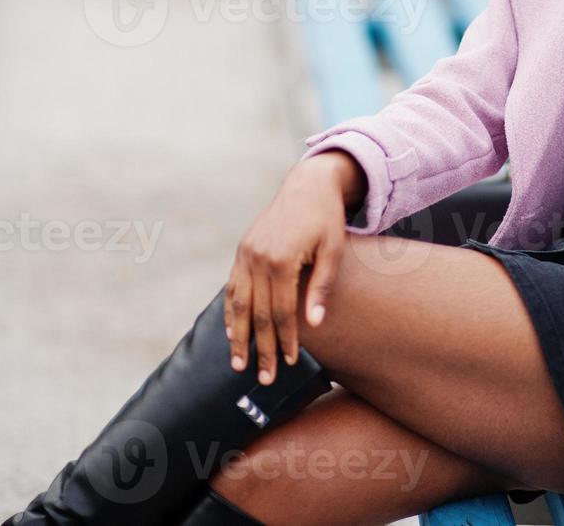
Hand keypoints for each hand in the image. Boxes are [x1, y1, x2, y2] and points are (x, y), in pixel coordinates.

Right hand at [225, 161, 348, 384]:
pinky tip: (230, 332)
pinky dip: (230, 312)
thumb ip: (322, 286)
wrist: (307, 185)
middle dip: (261, 348)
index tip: (289, 362)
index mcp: (283, 258)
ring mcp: (246, 253)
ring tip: (239, 364)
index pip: (282, 310)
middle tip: (263, 378)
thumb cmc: (326, 219)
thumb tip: (315, 323)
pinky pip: (232, 287)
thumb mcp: (333, 250)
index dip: (286, 339)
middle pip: (257, 313)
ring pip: (238, 304)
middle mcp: (258, 257)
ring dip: (238, 336)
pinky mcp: (242, 250)